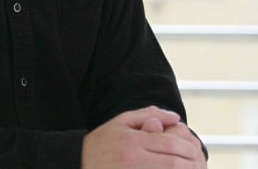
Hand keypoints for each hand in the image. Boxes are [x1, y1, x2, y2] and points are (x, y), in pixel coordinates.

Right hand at [81, 106, 205, 168]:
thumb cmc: (103, 141)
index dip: (187, 147)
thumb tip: (176, 118)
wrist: (80, 162)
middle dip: (192, 164)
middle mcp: (133, 160)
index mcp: (132, 141)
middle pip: (173, 163)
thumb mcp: (122, 121)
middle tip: (199, 163)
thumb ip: (148, 115)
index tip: (195, 149)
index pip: (169, 143)